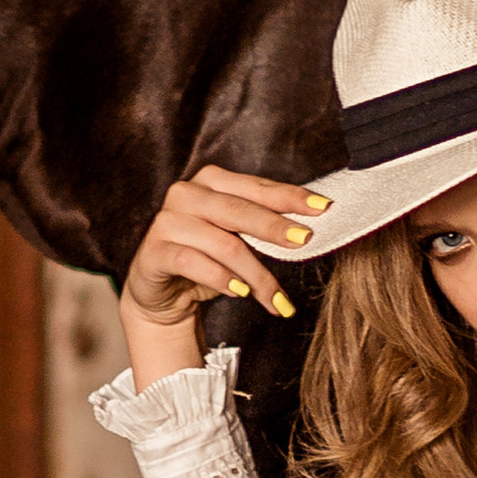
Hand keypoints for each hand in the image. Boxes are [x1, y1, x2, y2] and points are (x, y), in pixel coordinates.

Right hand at [118, 164, 331, 377]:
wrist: (163, 293)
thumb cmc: (207, 260)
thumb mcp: (238, 239)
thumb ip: (265, 226)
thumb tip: (311, 227)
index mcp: (210, 181)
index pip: (257, 187)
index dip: (290, 197)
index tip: (323, 207)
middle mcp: (186, 194)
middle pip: (239, 210)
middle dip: (275, 227)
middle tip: (305, 242)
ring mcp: (166, 221)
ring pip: (222, 244)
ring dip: (255, 274)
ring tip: (275, 296)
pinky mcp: (153, 251)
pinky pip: (193, 263)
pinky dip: (221, 279)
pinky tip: (240, 292)